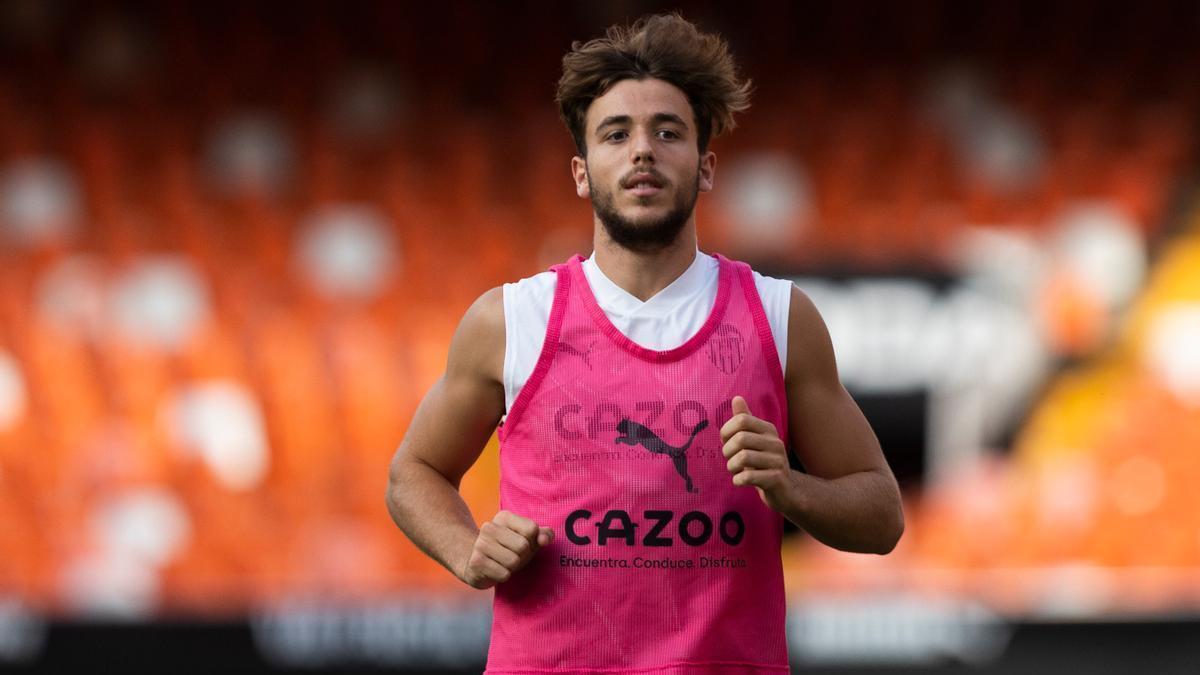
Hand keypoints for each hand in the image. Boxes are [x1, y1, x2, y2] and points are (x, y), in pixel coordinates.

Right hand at [462, 510, 553, 588]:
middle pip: (523, 546)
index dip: (533, 541)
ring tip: (503, 563)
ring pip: (513, 561)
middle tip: (512, 555)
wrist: (477, 564)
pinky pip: (504, 574)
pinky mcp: (476, 562)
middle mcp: (489, 527)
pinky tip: (495, 570)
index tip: (523, 543)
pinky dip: (504, 576)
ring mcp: (480, 544)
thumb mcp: (529, 539)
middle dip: (522, 556)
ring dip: (513, 567)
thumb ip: (544, 534)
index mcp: (504, 517)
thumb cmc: (509, 549)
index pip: (532, 529)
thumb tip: (544, 540)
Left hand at [721, 396, 795, 512]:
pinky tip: (740, 481)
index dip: (726, 432)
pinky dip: (738, 480)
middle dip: (727, 451)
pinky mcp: (776, 479)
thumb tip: (736, 398)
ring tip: (734, 471)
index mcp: (768, 430)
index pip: (741, 420)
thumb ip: (745, 420)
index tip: (726, 442)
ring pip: (743, 458)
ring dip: (731, 467)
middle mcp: (775, 442)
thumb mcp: (755, 440)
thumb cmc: (763, 463)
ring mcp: (778, 461)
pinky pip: (749, 476)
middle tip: (730, 460)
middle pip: (740, 438)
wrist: (785, 491)